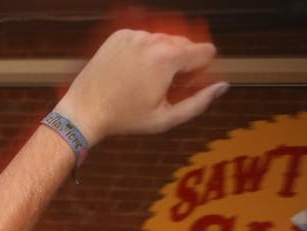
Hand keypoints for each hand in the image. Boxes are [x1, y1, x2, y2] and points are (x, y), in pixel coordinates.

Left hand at [55, 28, 226, 146]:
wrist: (83, 112)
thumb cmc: (123, 119)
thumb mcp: (165, 119)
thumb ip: (199, 103)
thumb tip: (224, 86)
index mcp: (168, 58)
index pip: (206, 50)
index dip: (200, 69)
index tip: (185, 85)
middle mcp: (153, 40)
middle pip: (185, 44)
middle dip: (181, 62)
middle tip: (161, 86)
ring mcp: (134, 35)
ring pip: (164, 40)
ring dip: (161, 56)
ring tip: (143, 79)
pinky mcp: (119, 35)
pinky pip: (143, 38)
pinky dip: (142, 51)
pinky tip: (130, 70)